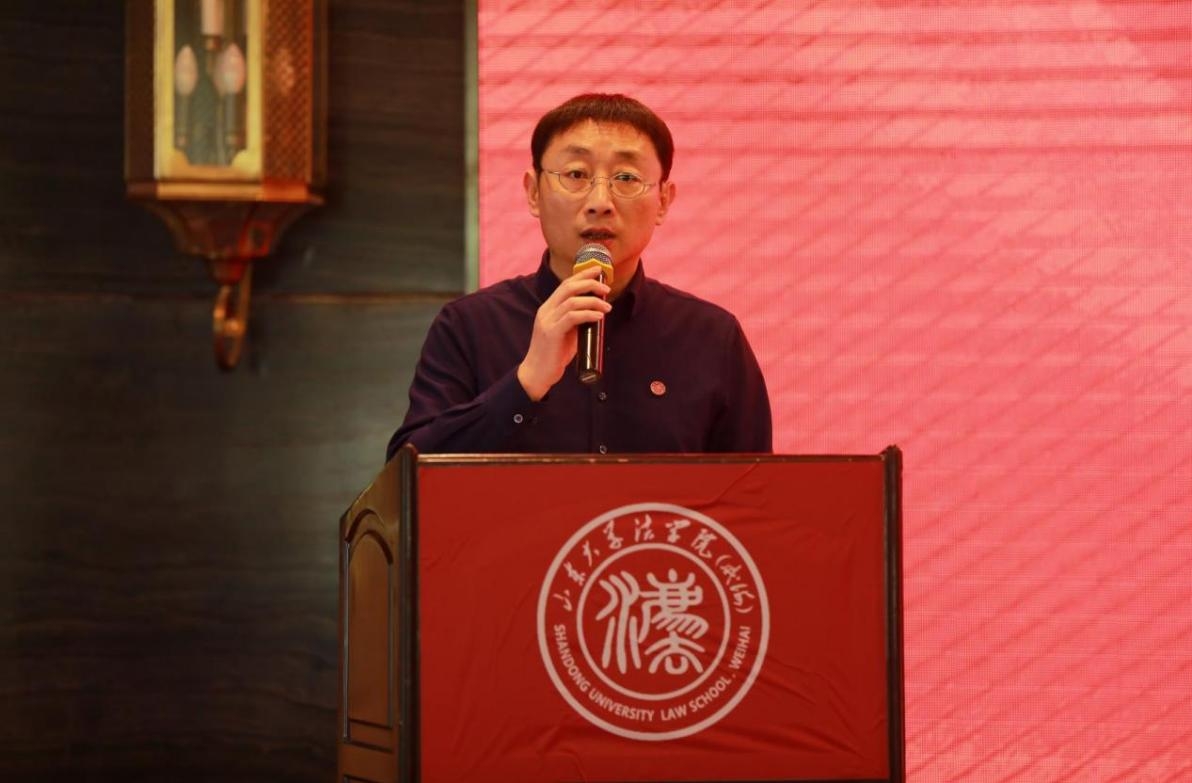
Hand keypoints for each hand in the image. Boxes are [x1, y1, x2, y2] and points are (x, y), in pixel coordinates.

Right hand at [517, 265, 611, 400]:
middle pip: (569, 287)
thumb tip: (596, 314)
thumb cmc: (553, 354)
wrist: (537, 373)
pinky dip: (588, 314)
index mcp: (549, 308)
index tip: (598, 271)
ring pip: (572, 301)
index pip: (565, 284)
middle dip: (590, 283)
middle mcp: (546, 311)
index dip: (582, 275)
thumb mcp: (566, 333)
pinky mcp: (552, 333)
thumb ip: (576, 321)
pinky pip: (572, 318)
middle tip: (606, 289)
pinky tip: (599, 317)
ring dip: (593, 301)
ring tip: (607, 307)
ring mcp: (548, 321)